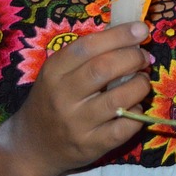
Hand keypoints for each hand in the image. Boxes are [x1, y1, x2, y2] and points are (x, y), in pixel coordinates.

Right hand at [0, 21, 152, 175]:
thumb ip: (90, 53)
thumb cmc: (54, 98)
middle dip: (133, 58)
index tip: (141, 29)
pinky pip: (125, 127)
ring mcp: (76, 123)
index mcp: (54, 71)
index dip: (120, 35)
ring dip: (140, 85)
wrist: (32, 145)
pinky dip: (137, 114)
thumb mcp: (59, 72)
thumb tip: (133, 33)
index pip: (88, 46)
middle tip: (143, 58)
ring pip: (119, 99)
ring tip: (141, 82)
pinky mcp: (90, 145)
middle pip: (104, 69)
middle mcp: (62, 96)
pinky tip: (133, 107)